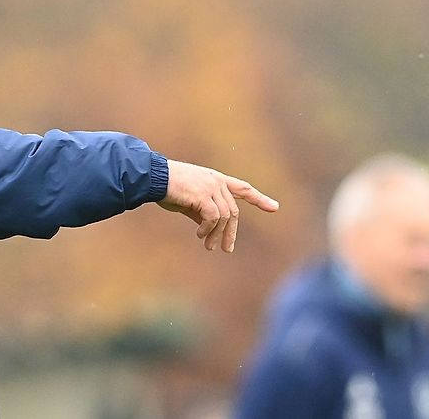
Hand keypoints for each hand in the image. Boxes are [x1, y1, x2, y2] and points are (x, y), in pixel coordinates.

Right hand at [157, 160, 278, 252]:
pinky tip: (199, 235)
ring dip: (217, 235)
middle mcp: (217, 181)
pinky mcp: (203, 195)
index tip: (275, 207)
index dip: (259, 198)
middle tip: (226, 249)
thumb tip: (211, 229)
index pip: (243, 188)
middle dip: (230, 233)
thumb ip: (202, 212)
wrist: (153, 178)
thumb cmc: (166, 188)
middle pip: (234, 212)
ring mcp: (211, 187)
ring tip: (207, 245)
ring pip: (225, 217)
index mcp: (215, 179)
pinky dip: (208, 229)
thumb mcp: (189, 201)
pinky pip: (213, 218)